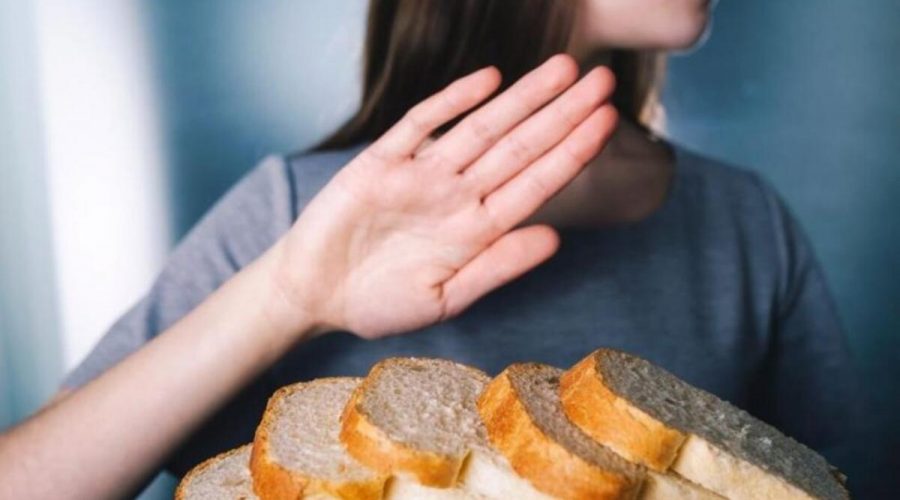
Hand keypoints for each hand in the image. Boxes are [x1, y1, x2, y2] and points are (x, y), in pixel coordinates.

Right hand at [274, 53, 616, 338]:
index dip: (572, 153)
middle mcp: (457, 195)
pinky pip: (421, 124)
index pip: (536, 184)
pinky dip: (453, 101)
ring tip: (564, 68)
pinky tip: (489, 79)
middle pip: (520, 147)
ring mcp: (421, 175)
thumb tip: (556, 239)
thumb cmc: (378, 303)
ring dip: (521, 99)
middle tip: (604, 80)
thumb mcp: (444, 298)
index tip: (608, 124)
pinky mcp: (381, 161)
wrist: (314, 294)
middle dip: (562, 113)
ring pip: (481, 128)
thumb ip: (497, 268)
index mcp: (477, 230)